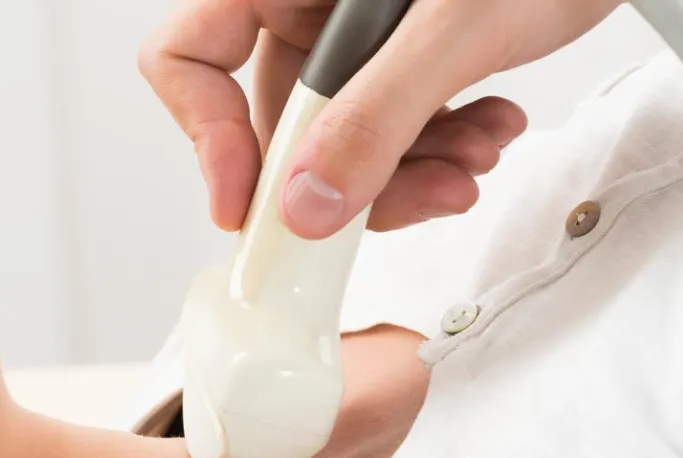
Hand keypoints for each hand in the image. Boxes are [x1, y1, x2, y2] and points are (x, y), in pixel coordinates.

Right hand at [140, 0, 621, 238]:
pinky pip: (394, 127)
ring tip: (478, 158)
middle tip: (410, 201)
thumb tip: (308, 212)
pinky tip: (491, 129)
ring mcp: (356, 35)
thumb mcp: (453, 27)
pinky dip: (441, 146)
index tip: (252, 209)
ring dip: (412, 170)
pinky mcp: (402, 57)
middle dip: (351, 176)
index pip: (190, 56)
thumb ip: (378, 117)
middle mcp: (310, 5)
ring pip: (345, 140)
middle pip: (280, 122)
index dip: (208, 137)